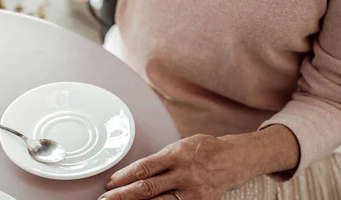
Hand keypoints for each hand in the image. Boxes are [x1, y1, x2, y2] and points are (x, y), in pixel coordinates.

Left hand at [99, 134, 244, 199]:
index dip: (124, 176)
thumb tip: (134, 173)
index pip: (144, 168)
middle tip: (106, 199)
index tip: (110, 183)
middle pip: (147, 188)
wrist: (233, 159)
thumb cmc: (203, 150)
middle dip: (123, 195)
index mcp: (176, 155)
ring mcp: (192, 191)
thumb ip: (159, 160)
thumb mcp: (179, 146)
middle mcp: (183, 174)